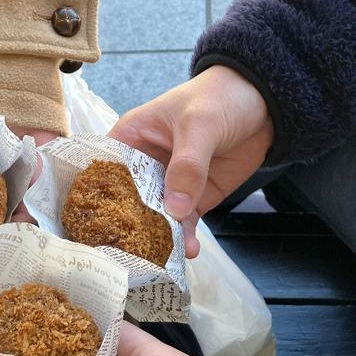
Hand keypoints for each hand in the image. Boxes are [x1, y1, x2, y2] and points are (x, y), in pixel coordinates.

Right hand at [108, 65, 272, 257]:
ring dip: (158, 237)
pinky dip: (185, 238)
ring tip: (160, 258)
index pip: (104, 170)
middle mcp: (143, 165)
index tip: (89, 225)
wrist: (265, 103)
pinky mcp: (194, 198)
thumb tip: (174, 208)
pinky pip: (184, 222)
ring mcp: (169, 184)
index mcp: (131, 138)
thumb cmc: (220, 97)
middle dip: (125, 228)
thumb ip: (187, 165)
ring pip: (155, 217)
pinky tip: (188, 251)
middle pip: (126, 201)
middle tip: (122, 255)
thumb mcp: (199, 124)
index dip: (94, 196)